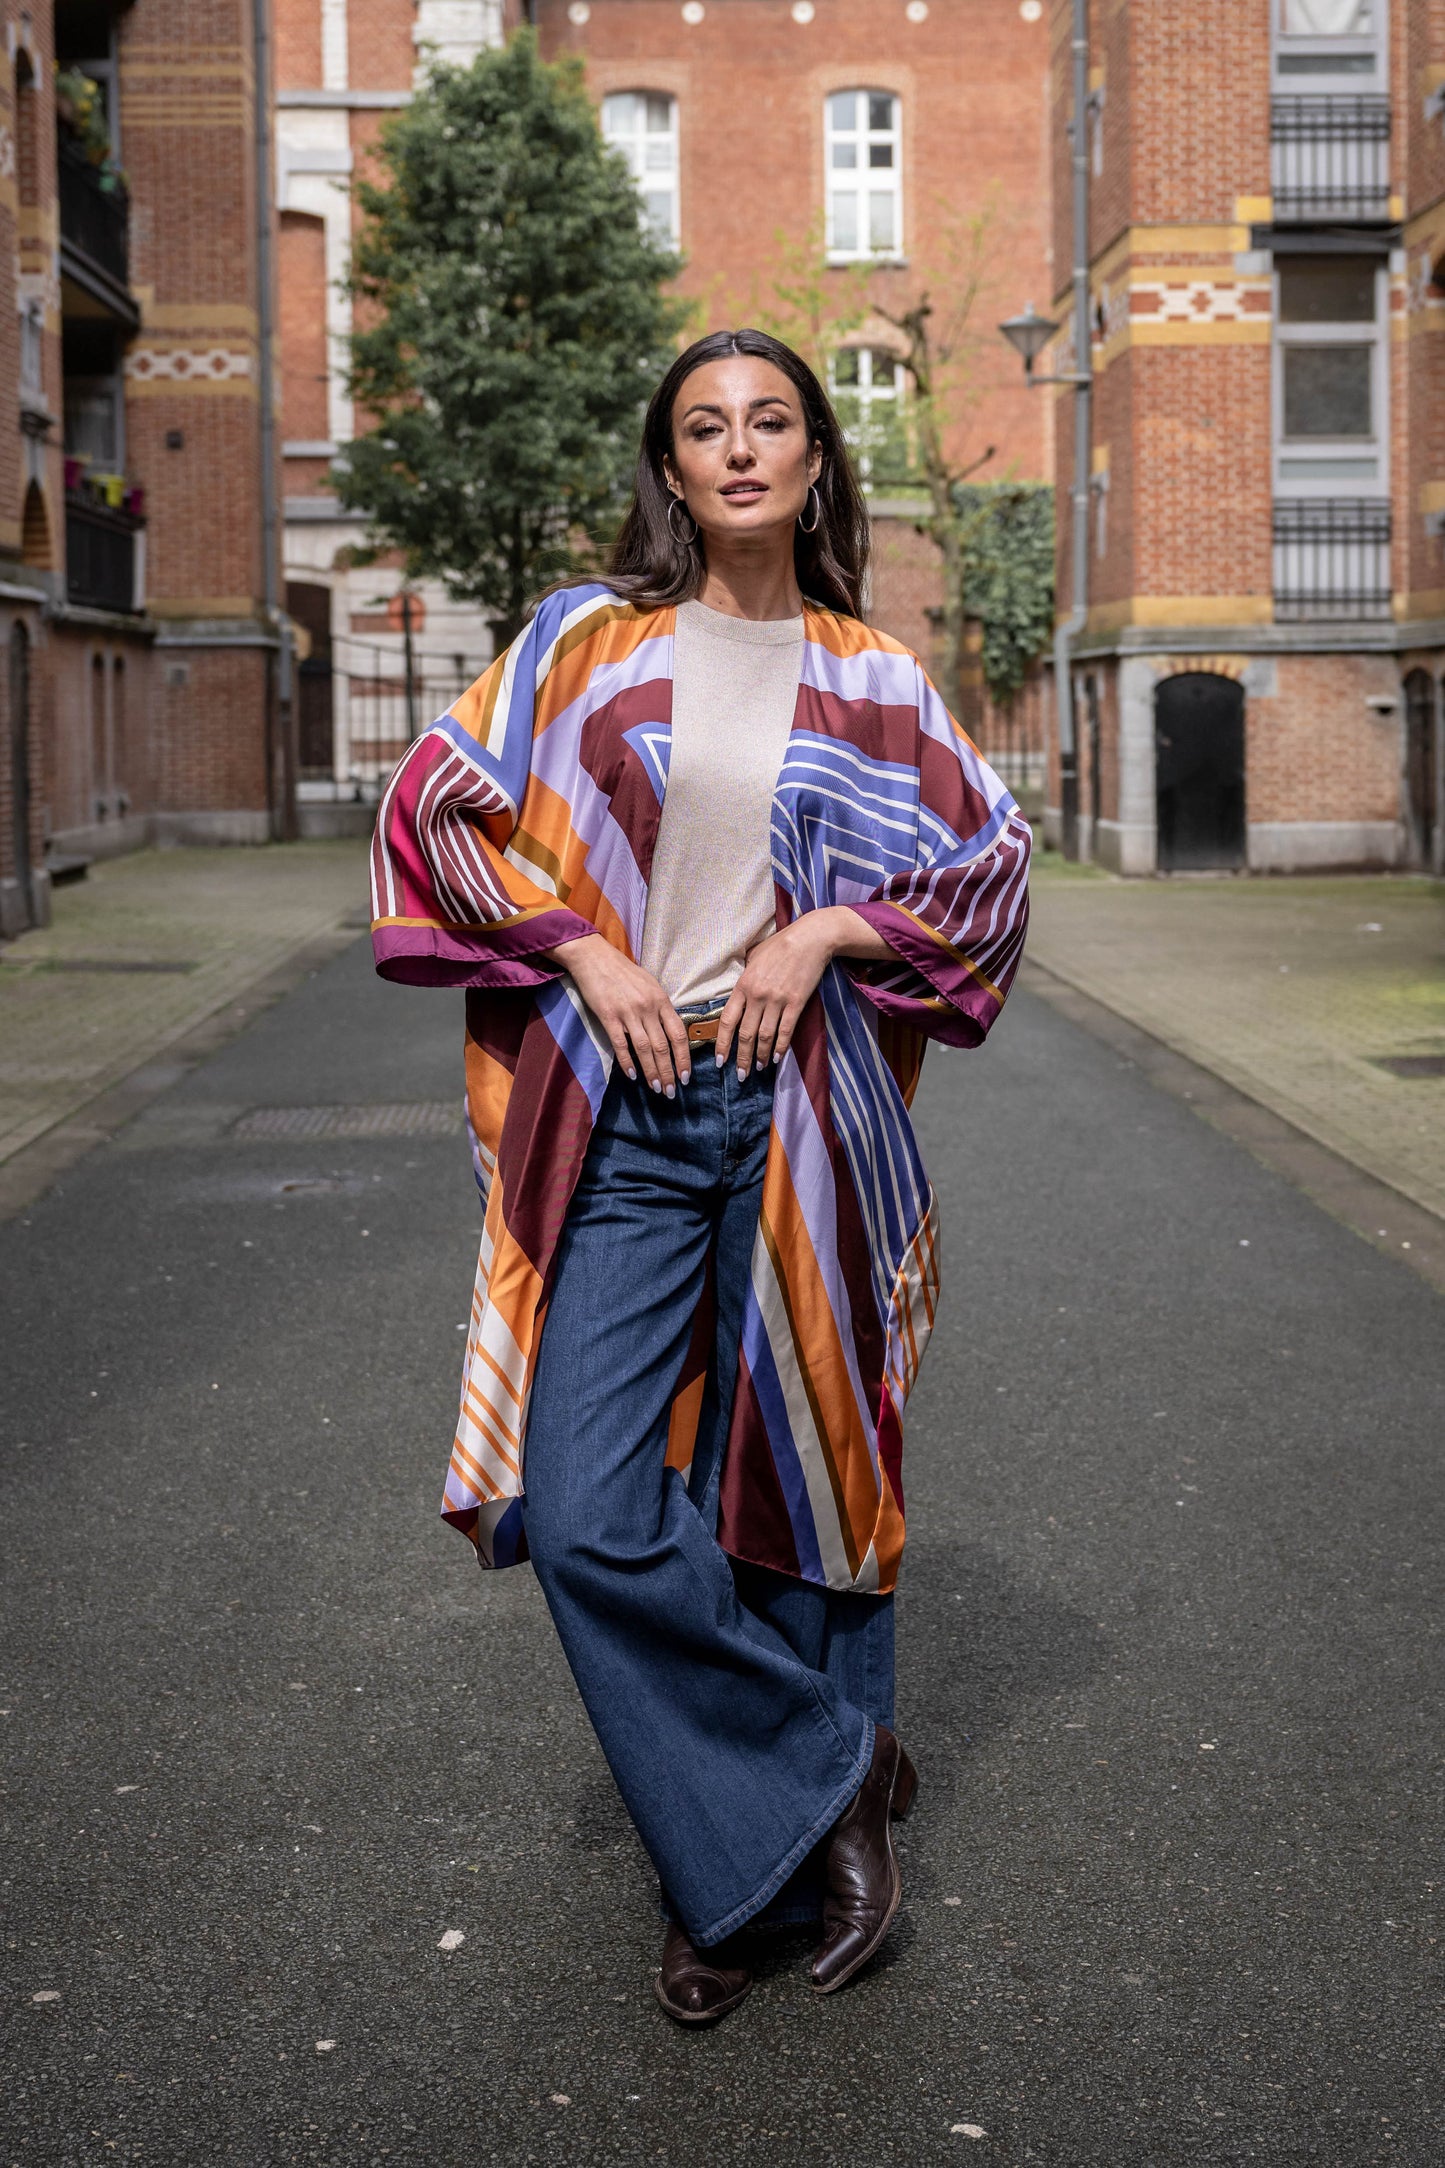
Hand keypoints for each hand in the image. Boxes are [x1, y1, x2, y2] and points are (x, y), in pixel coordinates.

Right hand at [545, 933, 690, 1094]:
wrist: (594, 958)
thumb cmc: (623, 972)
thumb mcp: (650, 985)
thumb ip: (660, 1008)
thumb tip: (669, 1032)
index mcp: (661, 1000)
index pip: (678, 1035)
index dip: (684, 1058)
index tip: (686, 1076)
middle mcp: (648, 1008)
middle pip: (662, 1046)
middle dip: (669, 1072)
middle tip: (671, 1091)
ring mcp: (628, 1012)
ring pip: (644, 1049)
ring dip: (651, 1071)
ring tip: (656, 1088)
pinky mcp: (608, 1016)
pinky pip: (620, 1044)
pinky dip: (627, 1062)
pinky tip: (632, 1076)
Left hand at [715, 913, 838, 1075]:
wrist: (809, 939)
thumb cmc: (780, 945)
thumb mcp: (753, 956)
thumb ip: (744, 975)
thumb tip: (737, 991)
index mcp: (743, 985)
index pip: (727, 1021)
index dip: (723, 1044)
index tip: (720, 1061)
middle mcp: (757, 996)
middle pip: (745, 1034)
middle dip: (741, 1058)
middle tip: (740, 1075)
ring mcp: (777, 1001)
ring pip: (764, 1037)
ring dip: (760, 1056)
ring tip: (757, 1069)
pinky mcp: (796, 1003)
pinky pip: (786, 1031)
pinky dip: (780, 1047)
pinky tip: (776, 1058)